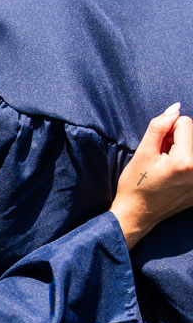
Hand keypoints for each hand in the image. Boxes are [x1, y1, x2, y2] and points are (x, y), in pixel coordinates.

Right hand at [114, 102, 192, 248]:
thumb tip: (175, 108)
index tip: (157, 147)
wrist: (138, 214)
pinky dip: (186, 164)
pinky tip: (174, 176)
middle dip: (176, 140)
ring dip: (182, 151)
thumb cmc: (136, 185)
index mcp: (186, 160)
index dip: (167, 131)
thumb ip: (159, 126)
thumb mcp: (142, 153)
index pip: (185, 123)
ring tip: (167, 167)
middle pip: (192, 135)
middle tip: (161, 158)